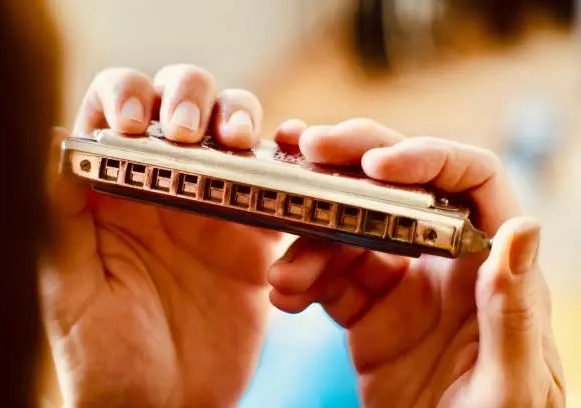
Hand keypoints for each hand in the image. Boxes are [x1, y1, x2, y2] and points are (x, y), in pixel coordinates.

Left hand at [41, 65, 280, 406]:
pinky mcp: (257, 240)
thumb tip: (55, 137)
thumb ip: (61, 215)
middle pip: (183, 103)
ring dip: (241, 121)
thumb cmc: (106, 356)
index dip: (127, 97)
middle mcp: (166, 187)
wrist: (165, 407)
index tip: (135, 127)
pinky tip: (286, 180)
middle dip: (191, 98)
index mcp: (113, 192)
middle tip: (188, 136)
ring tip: (240, 146)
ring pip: (237, 133)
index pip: (117, 111)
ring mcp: (216, 209)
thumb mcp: (69, 287)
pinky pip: (282, 192)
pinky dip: (291, 176)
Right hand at [268, 119, 564, 406]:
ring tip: (284, 274)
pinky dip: (301, 279)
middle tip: (304, 150)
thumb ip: (513, 309)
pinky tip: (285, 294)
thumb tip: (522, 228)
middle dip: (350, 164)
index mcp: (490, 265)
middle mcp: (444, 262)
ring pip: (349, 232)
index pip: (469, 180)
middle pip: (399, 187)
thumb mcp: (512, 381)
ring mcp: (402, 284)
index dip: (424, 157)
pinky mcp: (367, 312)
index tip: (374, 165)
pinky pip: (327, 279)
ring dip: (310, 240)